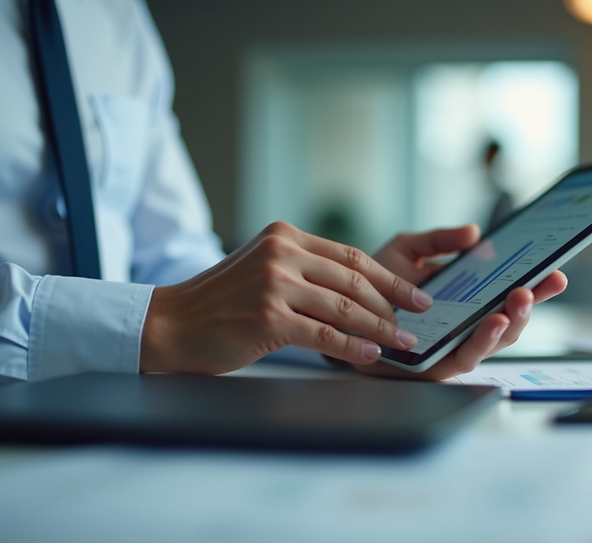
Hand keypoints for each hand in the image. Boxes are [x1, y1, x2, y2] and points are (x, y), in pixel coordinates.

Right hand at [139, 222, 431, 373]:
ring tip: (404, 342)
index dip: (389, 278)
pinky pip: (326, 334)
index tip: (416, 294)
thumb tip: (358, 291)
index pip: (351, 257)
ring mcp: (275, 283)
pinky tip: (372, 355)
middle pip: (355, 280)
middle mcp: (282, 252)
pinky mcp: (268, 317)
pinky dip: (354, 347)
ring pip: (345, 308)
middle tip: (420, 318)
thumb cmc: (220, 302)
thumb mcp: (262, 267)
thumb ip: (303, 268)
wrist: (171, 323)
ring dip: (382, 328)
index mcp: (285, 236)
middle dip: (395, 302)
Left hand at [352, 224, 567, 380]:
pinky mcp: (429, 369)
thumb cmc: (372, 285)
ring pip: (490, 346)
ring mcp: (447, 351)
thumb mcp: (409, 250)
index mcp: (464, 304)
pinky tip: (489, 322)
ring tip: (515, 303)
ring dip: (507, 325)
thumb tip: (475, 233)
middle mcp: (461, 330)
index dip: (535, 288)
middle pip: (507, 325)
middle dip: (527, 307)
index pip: (507, 298)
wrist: (335, 309)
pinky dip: (478, 342)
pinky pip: (460, 360)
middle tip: (538, 285)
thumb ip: (441, 239)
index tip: (556, 271)